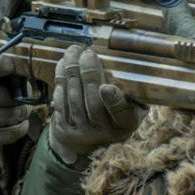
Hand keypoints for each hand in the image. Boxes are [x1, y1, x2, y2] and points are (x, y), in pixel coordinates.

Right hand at [0, 56, 29, 152]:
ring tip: (24, 112)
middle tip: (27, 99)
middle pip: (6, 98)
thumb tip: (13, 65)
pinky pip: (3, 136)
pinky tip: (20, 126)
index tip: (13, 66)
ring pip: (8, 117)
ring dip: (23, 115)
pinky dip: (18, 131)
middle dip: (22, 99)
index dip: (4, 65)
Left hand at [48, 45, 145, 166]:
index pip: (123, 116)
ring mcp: (83, 135)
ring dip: (72, 72)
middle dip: (89, 75)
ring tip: (73, 53)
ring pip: (75, 99)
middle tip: (87, 54)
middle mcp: (105, 134)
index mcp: (126, 125)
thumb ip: (133, 90)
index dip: (115, 102)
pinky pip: (61, 103)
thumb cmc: (113, 113)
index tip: (107, 87)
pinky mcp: (64, 131)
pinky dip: (61, 82)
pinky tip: (63, 66)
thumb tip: (132, 62)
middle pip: (94, 102)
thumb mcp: (132, 107)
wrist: (87, 141)